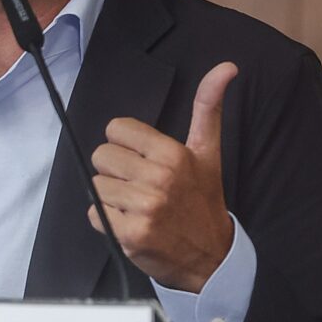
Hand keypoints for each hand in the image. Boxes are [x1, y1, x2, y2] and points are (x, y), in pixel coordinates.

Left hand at [87, 62, 237, 292]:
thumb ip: (208, 107)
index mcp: (173, 154)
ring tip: (138, 206)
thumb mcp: (208, 152)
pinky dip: (107, 220)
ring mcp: (143, 208)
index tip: (144, 160)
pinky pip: (95, 213)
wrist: (210, 255)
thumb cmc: (203, 199)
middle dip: (117, 171)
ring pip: (96, 185)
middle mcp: (158, 179)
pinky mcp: (129, 234)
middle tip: (141, 186)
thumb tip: (227, 66)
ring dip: (112, 197)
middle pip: (102, 156)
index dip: (126, 145)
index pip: (116, 129)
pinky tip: (132, 223)